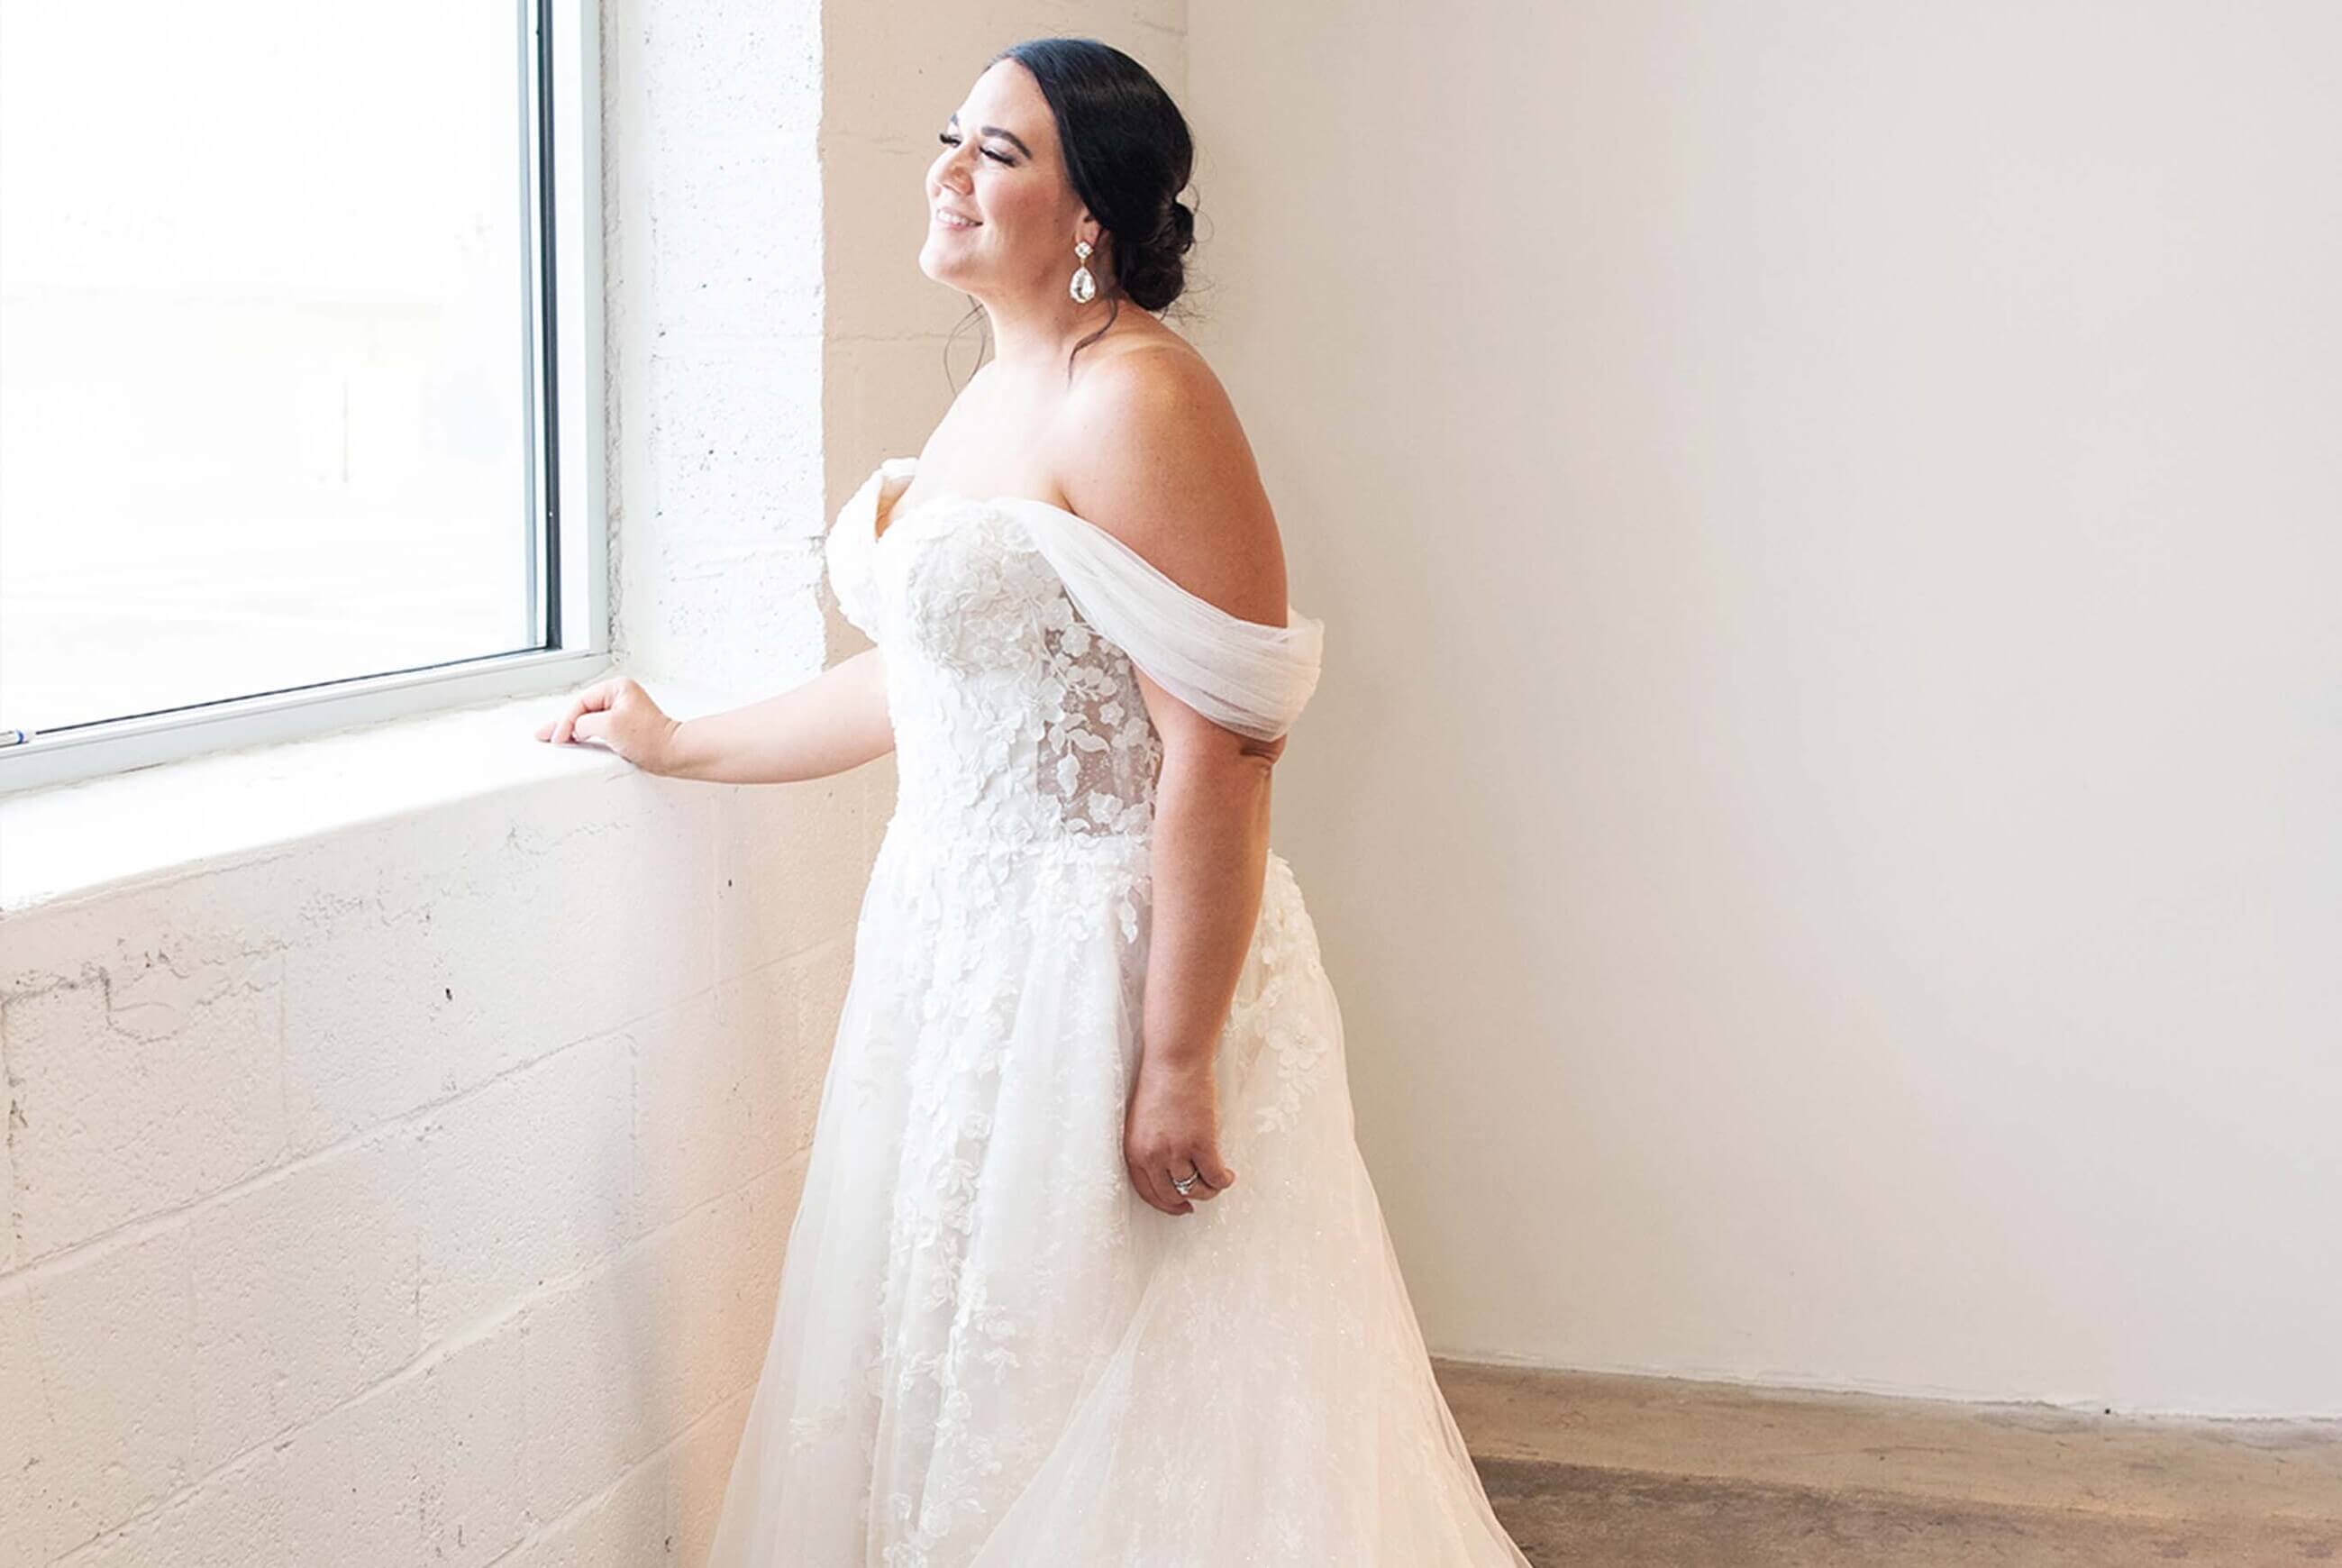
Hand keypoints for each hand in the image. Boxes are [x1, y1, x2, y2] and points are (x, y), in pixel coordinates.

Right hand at [534, 677, 677, 772]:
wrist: (672, 753)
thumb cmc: (650, 737)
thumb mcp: (609, 726)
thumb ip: (584, 723)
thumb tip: (576, 729)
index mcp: (617, 688)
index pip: (582, 703)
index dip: (567, 721)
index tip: (558, 738)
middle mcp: (619, 696)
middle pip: (582, 709)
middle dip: (563, 723)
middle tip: (544, 734)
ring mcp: (622, 712)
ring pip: (588, 719)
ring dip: (572, 730)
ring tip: (554, 738)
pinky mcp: (625, 728)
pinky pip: (597, 728)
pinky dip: (584, 735)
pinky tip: (574, 740)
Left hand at [1124, 1056, 1236, 1215]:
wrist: (1175, 1060)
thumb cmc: (1159, 1082)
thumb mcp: (1142, 1121)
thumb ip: (1149, 1145)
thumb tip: (1167, 1167)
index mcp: (1133, 1150)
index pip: (1147, 1192)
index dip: (1165, 1203)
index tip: (1179, 1205)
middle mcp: (1152, 1156)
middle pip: (1170, 1195)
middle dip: (1187, 1200)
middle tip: (1200, 1196)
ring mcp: (1176, 1151)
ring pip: (1194, 1190)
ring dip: (1207, 1190)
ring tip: (1216, 1179)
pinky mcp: (1201, 1143)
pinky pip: (1214, 1176)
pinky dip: (1223, 1180)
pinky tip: (1228, 1175)